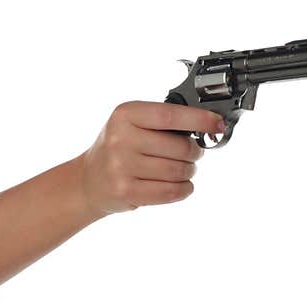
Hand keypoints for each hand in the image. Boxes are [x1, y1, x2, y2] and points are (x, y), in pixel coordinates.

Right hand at [77, 100, 222, 215]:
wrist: (89, 180)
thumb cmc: (118, 148)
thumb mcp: (132, 124)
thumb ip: (163, 122)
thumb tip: (208, 126)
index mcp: (124, 115)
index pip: (170, 115)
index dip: (199, 120)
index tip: (217, 124)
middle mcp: (120, 138)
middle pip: (181, 147)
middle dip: (194, 152)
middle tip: (189, 154)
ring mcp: (121, 166)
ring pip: (179, 171)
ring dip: (188, 172)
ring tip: (178, 170)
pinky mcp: (126, 190)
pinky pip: (172, 191)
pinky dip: (183, 189)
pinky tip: (177, 184)